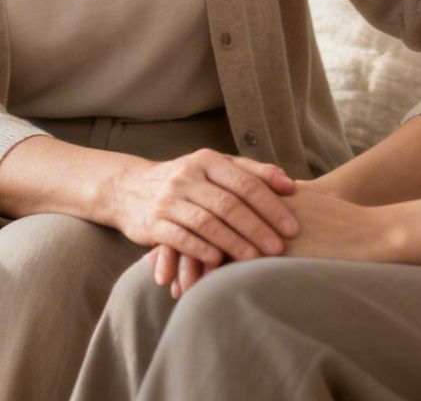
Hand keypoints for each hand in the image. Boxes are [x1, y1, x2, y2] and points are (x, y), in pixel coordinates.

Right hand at [108, 150, 297, 271]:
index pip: (245, 183)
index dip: (271, 206)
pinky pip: (179, 237)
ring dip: (233, 242)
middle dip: (256, 228)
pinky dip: (200, 249)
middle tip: (278, 249)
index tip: (292, 229)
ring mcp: (168, 199)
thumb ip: (252, 173)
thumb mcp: (214, 169)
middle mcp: (187, 176)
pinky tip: (217, 261)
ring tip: (254, 260)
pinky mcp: (153, 222)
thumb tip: (290, 186)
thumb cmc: (186, 181)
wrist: (128, 188)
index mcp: (207, 160)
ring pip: (206, 222)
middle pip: (228, 204)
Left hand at [149, 182, 395, 297]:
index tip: (171, 242)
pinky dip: (207, 281)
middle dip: (179, 246)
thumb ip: (273, 198)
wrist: (365, 235)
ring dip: (189, 266)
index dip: (188, 223)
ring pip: (207, 245)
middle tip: (160, 268)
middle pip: (200, 222)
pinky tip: (195, 296)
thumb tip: (259, 199)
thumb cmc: (336, 220)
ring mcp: (254, 228)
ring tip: (174, 287)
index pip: (209, 206)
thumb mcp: (299, 202)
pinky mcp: (262, 252)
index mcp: (255, 192)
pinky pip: (224, 268)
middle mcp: (249, 206)